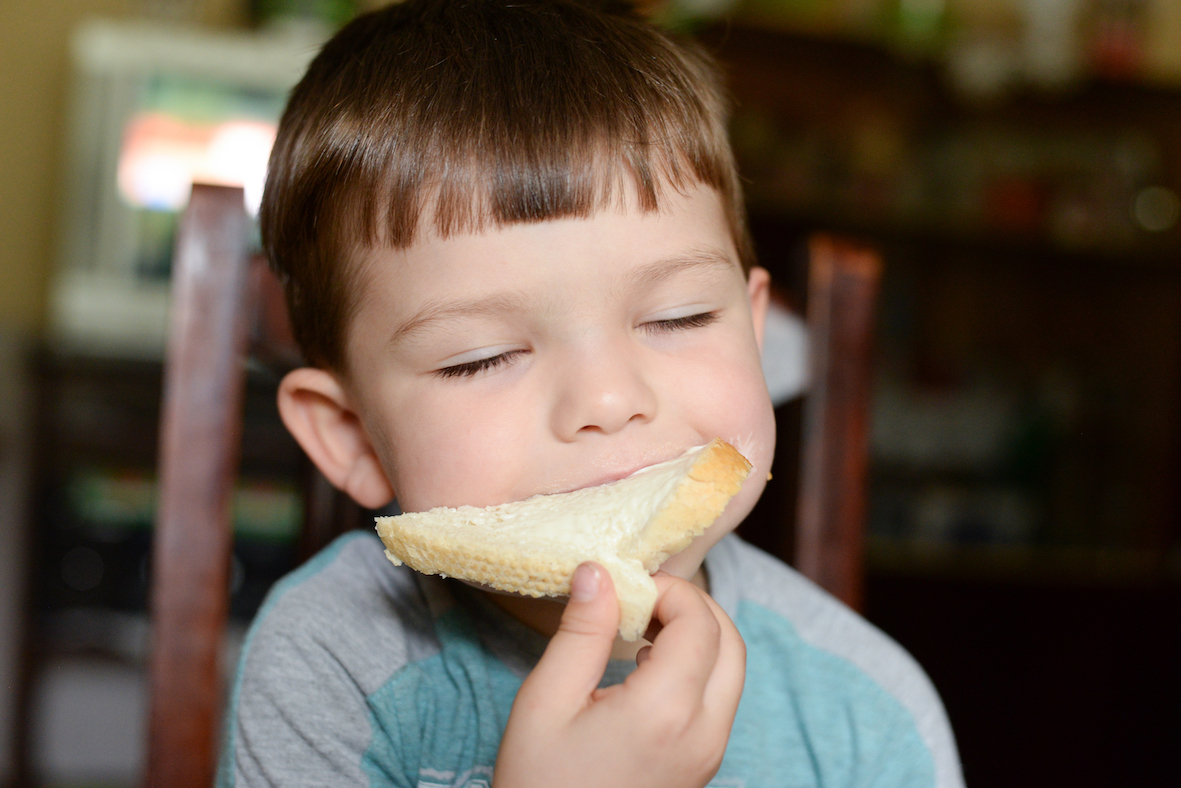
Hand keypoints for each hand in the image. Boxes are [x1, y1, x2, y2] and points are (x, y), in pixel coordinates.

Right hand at [493, 563, 745, 787]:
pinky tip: (647, 668)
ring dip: (699, 636)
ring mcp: (710, 755)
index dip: (668, 588)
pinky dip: (698, 668)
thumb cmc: (539, 784)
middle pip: (731, 642)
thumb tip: (601, 571)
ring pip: (732, 672)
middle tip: (641, 599)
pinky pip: (720, 701)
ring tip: (640, 629)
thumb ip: (581, 631)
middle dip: (693, 606)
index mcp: (666, 711)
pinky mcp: (704, 768)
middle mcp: (703, 733)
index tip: (625, 585)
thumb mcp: (546, 701)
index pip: (699, 621)